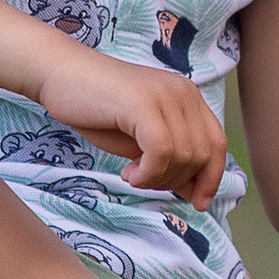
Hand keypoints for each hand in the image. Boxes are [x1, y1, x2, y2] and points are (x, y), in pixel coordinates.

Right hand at [35, 48, 228, 209]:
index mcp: (188, 98)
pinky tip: (128, 172)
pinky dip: (148, 173)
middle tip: (144, 182)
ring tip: (132, 175)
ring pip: (183, 156)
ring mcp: (165, 95)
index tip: (198, 203)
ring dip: (157, 179)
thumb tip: (196, 193)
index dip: (212, 178)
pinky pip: (161, 151)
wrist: (60, 75)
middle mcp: (184, 92)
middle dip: (176, 181)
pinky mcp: (143, 103)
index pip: (217, 143)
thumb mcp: (141, 139)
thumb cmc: (98, 109)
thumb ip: (170, 158)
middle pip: (202, 155)